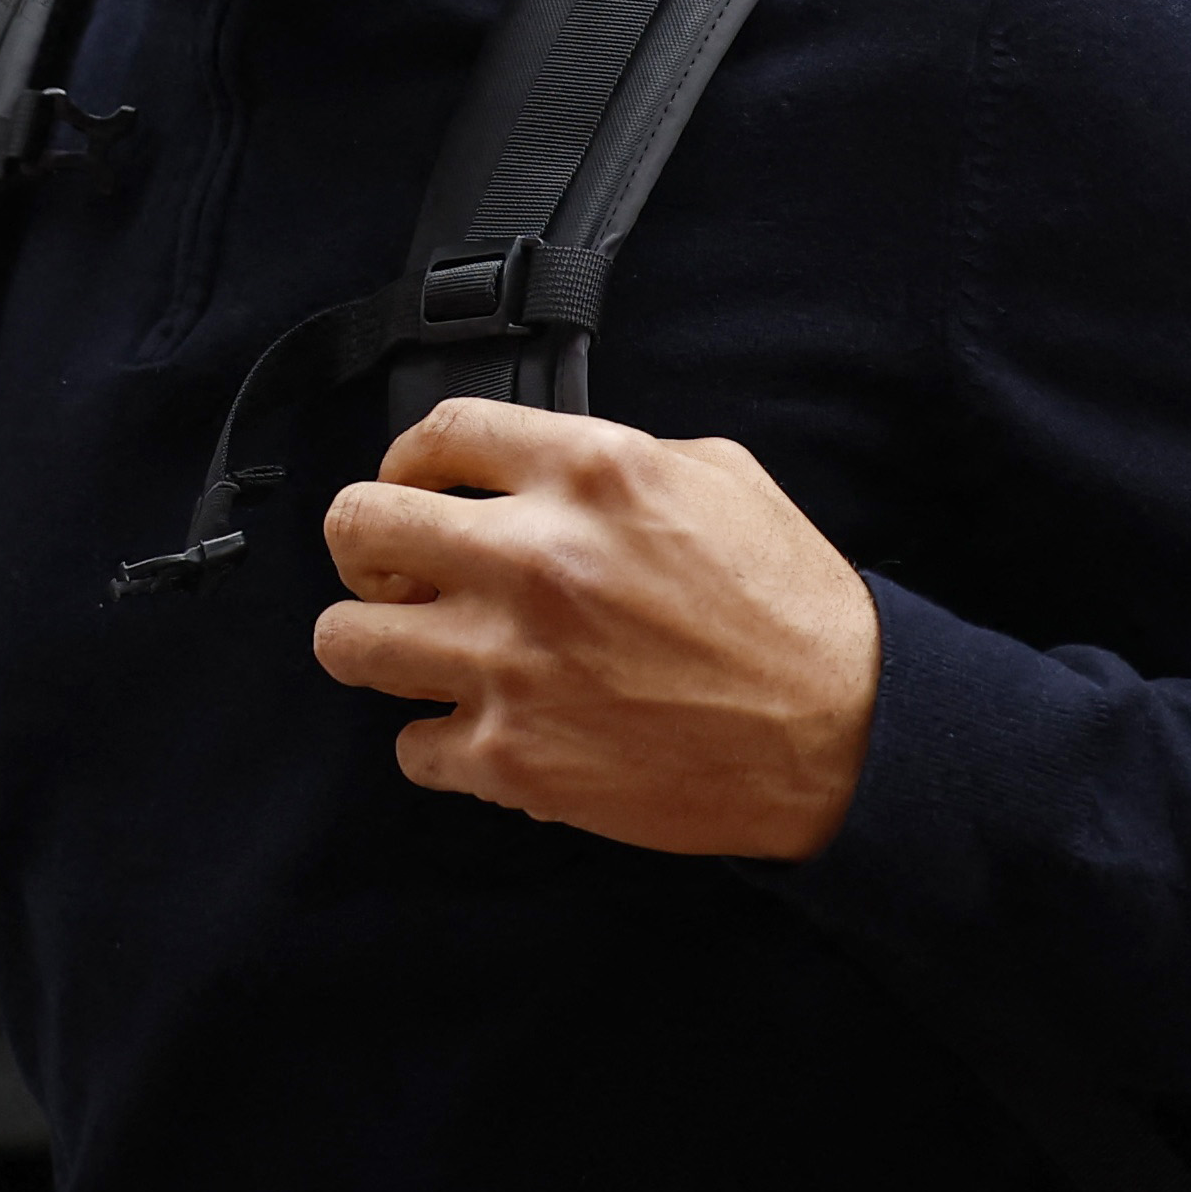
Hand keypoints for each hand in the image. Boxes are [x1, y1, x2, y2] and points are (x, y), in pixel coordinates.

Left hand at [315, 401, 879, 861]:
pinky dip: (439, 744)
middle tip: (395, 571)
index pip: (435, 433)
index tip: (414, 487)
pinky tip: (485, 731)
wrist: (844, 737)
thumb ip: (614, 457)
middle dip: (365, 547)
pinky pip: (409, 748)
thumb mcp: (718, 477)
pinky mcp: (512, 758)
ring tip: (418, 652)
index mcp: (589, 473)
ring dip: (375, 644)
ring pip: (346, 641)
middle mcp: (534, 559)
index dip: (407, 459)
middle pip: (357, 525)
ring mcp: (511, 664)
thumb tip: (537, 467)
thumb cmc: (791, 611)